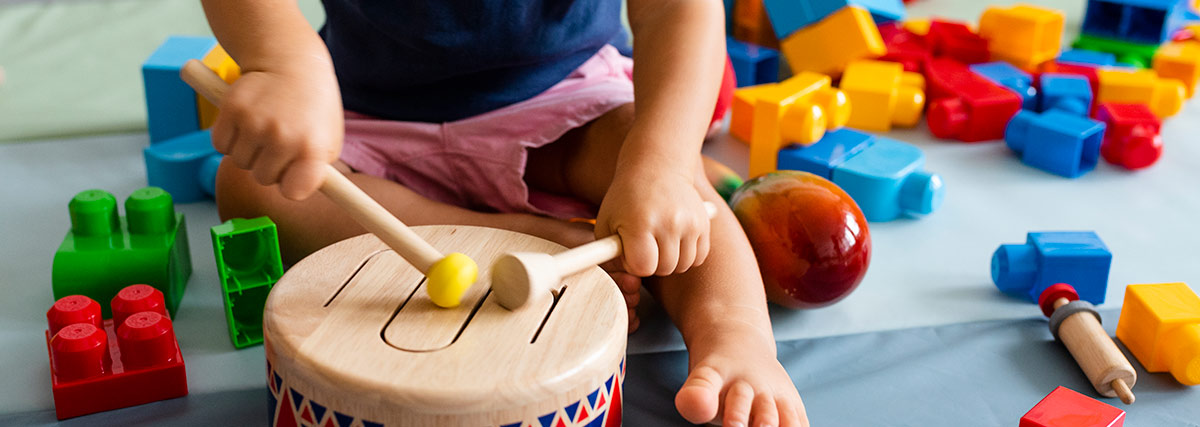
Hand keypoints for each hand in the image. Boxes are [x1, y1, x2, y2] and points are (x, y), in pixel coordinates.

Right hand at [210, 65, 342, 199]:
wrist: (291, 62)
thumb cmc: (313, 107)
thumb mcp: (329, 139)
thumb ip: (317, 171)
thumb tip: (298, 196)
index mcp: (312, 148)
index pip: (293, 192)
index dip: (290, 186)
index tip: (292, 176)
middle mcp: (283, 137)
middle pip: (263, 179)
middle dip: (269, 166)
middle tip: (279, 142)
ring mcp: (255, 123)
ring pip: (240, 162)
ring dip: (249, 151)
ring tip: (265, 128)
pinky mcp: (231, 109)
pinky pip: (220, 144)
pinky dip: (229, 138)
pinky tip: (247, 121)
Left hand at [596, 163, 711, 276]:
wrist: (657, 166)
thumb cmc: (626, 198)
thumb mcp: (605, 221)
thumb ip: (608, 254)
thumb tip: (624, 277)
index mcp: (641, 223)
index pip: (643, 267)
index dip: (633, 263)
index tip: (630, 249)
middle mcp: (669, 222)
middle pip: (664, 268)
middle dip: (651, 263)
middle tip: (644, 244)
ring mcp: (690, 223)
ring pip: (682, 265)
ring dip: (669, 260)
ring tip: (658, 242)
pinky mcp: (704, 223)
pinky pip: (698, 257)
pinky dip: (687, 255)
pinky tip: (674, 241)